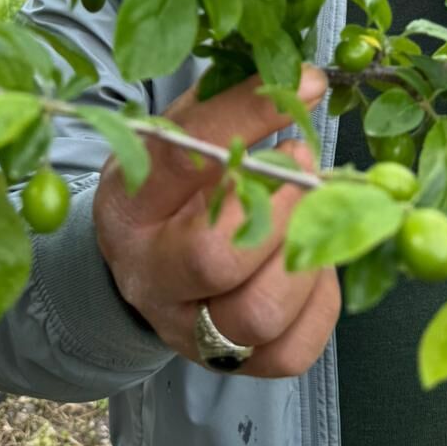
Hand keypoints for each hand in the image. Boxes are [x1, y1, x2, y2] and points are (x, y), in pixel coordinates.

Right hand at [92, 65, 338, 377]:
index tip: (304, 86)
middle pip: (215, 258)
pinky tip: (312, 260)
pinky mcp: (236, 367)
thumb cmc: (174, 190)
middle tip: (308, 168)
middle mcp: (149, 278)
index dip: (247, 120)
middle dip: (281, 206)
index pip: (181, 162)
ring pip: (258, 313)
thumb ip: (226, 107)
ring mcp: (189, 332)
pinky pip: (292, 349)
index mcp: (128, 206)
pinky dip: (318, 300)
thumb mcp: (179, 138)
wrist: (150, 268)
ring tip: (316, 213)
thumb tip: (304, 78)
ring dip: (304, 255)